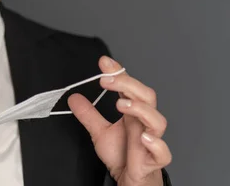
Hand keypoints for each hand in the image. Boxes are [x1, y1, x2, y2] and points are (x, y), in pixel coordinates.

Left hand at [68, 56, 171, 185]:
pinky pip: (163, 152)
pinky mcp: (154, 160)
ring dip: (140, 109)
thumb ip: (88, 114)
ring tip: (121, 104)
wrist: (131, 179)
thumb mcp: (100, 132)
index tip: (104, 62)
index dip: (119, 73)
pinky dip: (156, 144)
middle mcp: (144, 122)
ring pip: (158, 121)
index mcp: (133, 112)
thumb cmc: (122, 154)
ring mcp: (151, 140)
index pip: (130, 87)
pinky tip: (144, 137)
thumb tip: (73, 97)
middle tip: (106, 80)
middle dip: (128, 85)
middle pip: (147, 96)